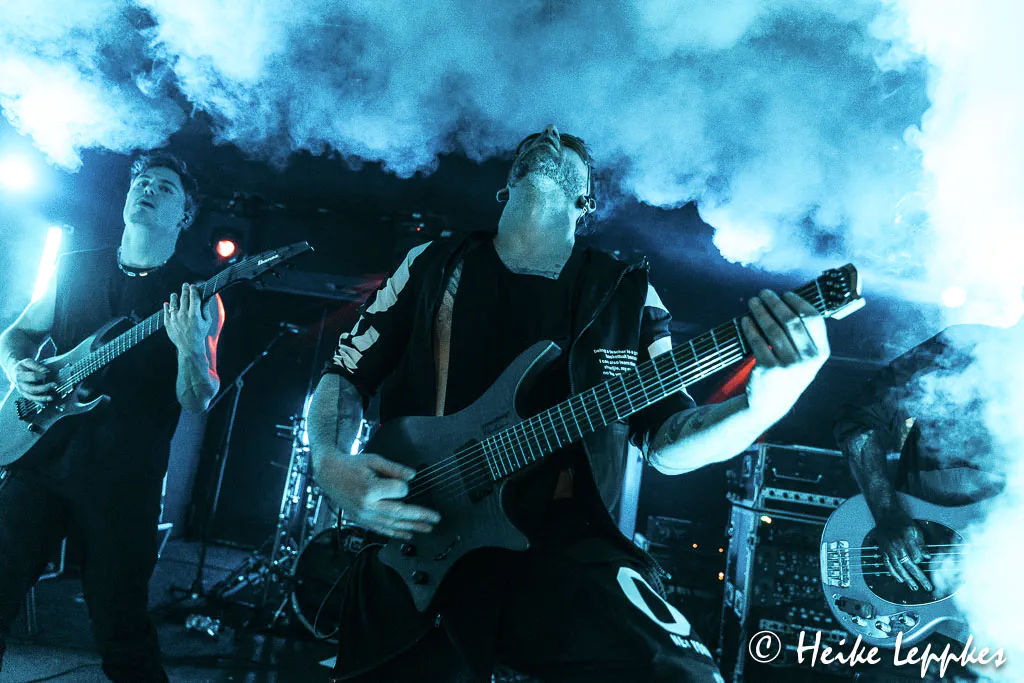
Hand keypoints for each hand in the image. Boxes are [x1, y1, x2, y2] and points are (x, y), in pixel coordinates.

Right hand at [11, 359, 56, 402]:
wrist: (14, 372)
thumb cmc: (22, 367)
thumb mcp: (27, 362)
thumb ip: (36, 365)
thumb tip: (46, 371)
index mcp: (20, 375)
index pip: (32, 377)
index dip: (41, 376)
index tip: (47, 374)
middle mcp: (20, 385)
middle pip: (32, 389)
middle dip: (44, 388)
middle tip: (54, 385)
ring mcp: (22, 391)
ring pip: (31, 397)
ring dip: (42, 398)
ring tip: (51, 398)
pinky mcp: (25, 394)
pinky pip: (32, 400)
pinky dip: (38, 402)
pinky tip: (45, 404)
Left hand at [164, 284, 209, 353]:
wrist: (189, 347)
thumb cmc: (200, 333)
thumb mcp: (207, 321)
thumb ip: (206, 308)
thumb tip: (208, 296)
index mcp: (194, 314)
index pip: (194, 297)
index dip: (193, 289)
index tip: (194, 286)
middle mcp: (183, 315)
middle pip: (183, 297)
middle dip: (185, 289)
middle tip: (185, 285)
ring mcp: (174, 319)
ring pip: (173, 302)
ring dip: (174, 296)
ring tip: (175, 294)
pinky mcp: (167, 323)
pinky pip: (166, 311)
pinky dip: (166, 306)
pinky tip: (167, 303)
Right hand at [315, 452, 440, 539]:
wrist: (328, 474)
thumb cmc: (351, 465)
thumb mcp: (373, 460)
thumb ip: (394, 469)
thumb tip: (412, 476)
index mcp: (369, 489)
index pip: (398, 492)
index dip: (405, 487)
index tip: (405, 483)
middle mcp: (366, 506)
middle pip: (398, 513)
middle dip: (419, 516)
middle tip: (435, 519)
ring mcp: (363, 516)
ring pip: (391, 525)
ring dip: (411, 527)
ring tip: (427, 528)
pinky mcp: (360, 521)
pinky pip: (381, 530)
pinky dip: (395, 533)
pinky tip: (408, 535)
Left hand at [741, 290, 829, 423]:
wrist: (770, 405)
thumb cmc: (788, 373)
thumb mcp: (805, 359)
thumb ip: (805, 335)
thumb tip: (790, 301)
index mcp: (821, 353)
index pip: (813, 318)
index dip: (798, 302)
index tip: (785, 294)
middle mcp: (808, 359)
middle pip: (791, 321)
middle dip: (776, 302)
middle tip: (764, 293)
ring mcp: (788, 365)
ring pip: (772, 329)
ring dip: (760, 311)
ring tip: (753, 302)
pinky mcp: (768, 369)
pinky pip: (757, 341)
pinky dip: (750, 327)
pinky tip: (745, 320)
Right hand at [874, 506, 932, 591]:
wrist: (886, 515)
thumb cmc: (901, 520)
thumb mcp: (915, 529)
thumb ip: (921, 544)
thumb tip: (927, 557)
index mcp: (906, 540)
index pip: (917, 557)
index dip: (922, 561)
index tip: (926, 563)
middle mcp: (897, 546)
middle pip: (909, 566)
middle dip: (919, 578)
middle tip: (927, 587)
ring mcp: (889, 550)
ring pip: (899, 568)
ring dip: (907, 579)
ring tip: (914, 587)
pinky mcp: (883, 551)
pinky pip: (888, 565)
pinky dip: (894, 573)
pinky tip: (900, 579)